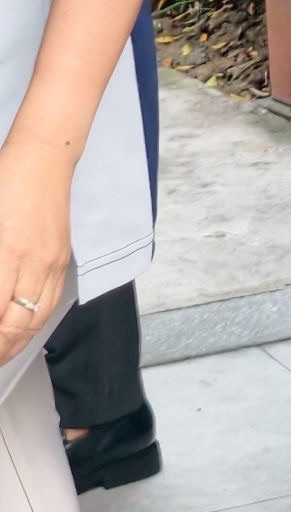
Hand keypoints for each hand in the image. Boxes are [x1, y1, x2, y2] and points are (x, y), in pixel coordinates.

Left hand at [0, 134, 71, 366]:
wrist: (44, 157)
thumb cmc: (6, 182)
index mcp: (8, 253)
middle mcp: (35, 263)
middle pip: (18, 326)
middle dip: (0, 350)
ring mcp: (53, 262)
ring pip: (38, 319)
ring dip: (16, 344)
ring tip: (0, 354)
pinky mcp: (63, 257)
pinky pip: (51, 302)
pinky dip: (35, 324)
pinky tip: (22, 329)